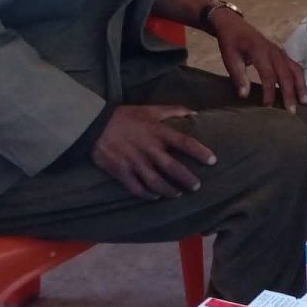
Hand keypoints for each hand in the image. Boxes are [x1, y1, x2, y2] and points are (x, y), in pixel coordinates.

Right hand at [92, 105, 216, 198]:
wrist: (94, 126)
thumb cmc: (124, 116)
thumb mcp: (150, 109)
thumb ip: (173, 110)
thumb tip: (194, 113)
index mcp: (158, 132)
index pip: (184, 143)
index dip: (200, 152)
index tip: (212, 161)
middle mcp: (149, 149)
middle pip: (172, 168)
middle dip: (187, 179)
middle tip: (197, 186)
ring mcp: (134, 162)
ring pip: (156, 182)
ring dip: (169, 190)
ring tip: (178, 194)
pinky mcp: (121, 172)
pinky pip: (136, 188)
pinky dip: (147, 195)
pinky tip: (155, 196)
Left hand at [212, 9, 306, 110]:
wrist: (234, 25)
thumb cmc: (231, 42)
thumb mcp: (230, 58)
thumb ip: (238, 76)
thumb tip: (245, 95)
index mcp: (260, 52)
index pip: (269, 75)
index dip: (270, 92)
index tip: (268, 107)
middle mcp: (274, 52)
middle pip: (286, 74)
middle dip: (290, 94)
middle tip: (291, 112)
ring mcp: (280, 52)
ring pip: (295, 70)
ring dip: (300, 86)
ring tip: (304, 102)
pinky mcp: (282, 54)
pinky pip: (295, 67)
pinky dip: (300, 79)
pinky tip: (301, 90)